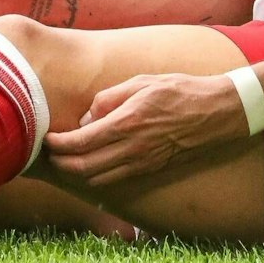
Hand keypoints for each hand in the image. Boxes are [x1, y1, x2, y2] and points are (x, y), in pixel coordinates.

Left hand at [45, 72, 248, 186]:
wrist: (217, 113)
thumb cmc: (179, 91)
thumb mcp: (140, 82)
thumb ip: (109, 99)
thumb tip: (87, 117)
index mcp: (127, 123)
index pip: (81, 143)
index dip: (58, 144)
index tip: (47, 138)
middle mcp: (133, 149)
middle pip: (84, 167)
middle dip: (61, 163)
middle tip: (48, 153)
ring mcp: (143, 163)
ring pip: (98, 178)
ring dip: (76, 172)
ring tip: (64, 160)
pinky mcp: (151, 169)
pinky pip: (117, 179)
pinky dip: (97, 176)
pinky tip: (90, 165)